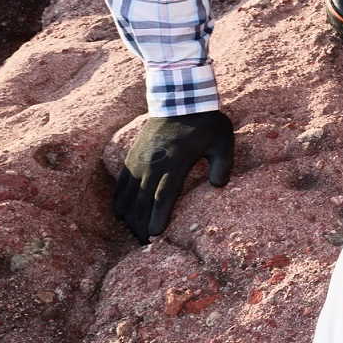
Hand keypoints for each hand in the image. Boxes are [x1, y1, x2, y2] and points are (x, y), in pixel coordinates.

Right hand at [113, 110, 234, 243]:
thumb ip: (224, 164)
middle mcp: (153, 163)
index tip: (154, 235)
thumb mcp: (223, 141)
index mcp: (175, 162)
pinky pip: (121, 181)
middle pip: (142, 200)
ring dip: (128, 215)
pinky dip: (119, 199)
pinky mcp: (132, 155)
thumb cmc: (206, 123)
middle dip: (141, 224)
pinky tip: (119, 213)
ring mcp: (139, 159)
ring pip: (128, 193)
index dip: (157, 217)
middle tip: (143, 244)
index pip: (163, 195)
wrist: (180, 98)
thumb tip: (219, 186)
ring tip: (132, 234)